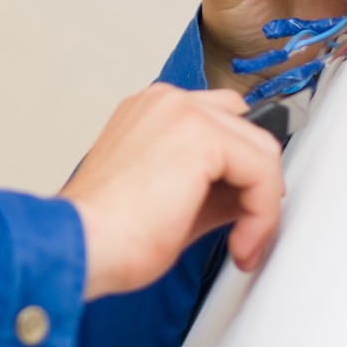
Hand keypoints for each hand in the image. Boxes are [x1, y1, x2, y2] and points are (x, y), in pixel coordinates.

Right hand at [60, 84, 283, 299]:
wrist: (83, 243)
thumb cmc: (106, 231)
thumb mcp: (169, 200)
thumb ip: (211, 187)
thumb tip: (247, 198)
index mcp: (151, 112)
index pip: (221, 123)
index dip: (239, 171)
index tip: (240, 213)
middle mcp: (166, 102)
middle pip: (247, 131)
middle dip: (257, 185)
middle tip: (249, 230)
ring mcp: (183, 112)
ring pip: (261, 151)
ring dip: (262, 205)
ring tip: (243, 243)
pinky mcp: (202, 136)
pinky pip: (262, 172)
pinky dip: (263, 214)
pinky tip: (240, 242)